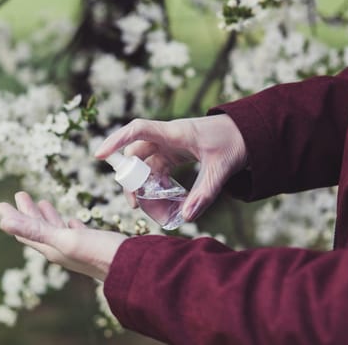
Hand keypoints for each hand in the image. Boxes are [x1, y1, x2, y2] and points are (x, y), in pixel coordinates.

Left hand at [0, 192, 126, 280]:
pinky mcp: (92, 245)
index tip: (0, 204)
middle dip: (28, 211)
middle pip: (39, 228)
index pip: (25, 232)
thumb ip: (35, 230)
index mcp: (51, 248)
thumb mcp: (63, 239)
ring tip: (43, 202)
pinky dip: (68, 225)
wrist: (129, 266)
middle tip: (20, 194)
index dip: (13, 218)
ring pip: (57, 230)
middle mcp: (61, 249)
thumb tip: (2, 223)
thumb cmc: (97, 252)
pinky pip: (75, 233)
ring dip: (47, 216)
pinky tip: (71, 221)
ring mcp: (77, 248)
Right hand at [94, 115, 246, 220]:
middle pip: (136, 156)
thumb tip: (187, 217)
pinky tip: (165, 202)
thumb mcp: (221, 169)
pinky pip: (157, 171)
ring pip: (145, 167)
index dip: (116, 140)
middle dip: (132, 181)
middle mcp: (166, 138)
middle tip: (135, 205)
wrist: (248, 133)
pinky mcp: (173, 155)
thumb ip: (204, 193)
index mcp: (174, 133)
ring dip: (145, 187)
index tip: (99, 155)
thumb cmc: (235, 142)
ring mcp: (169, 146)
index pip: (138, 130)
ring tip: (154, 210)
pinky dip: (157, 186)